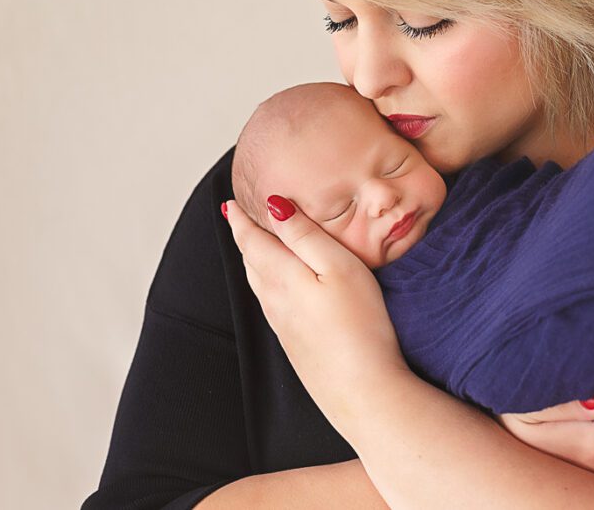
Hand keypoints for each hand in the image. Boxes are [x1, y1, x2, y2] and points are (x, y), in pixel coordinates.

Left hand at [223, 197, 410, 430]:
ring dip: (252, 260)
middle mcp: (274, 301)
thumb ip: (305, 235)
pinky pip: (269, 303)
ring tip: (253, 246)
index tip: (231, 202)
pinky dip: (264, 283)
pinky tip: (275, 287)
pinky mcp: (294, 343)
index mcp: (282, 277)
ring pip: (258, 284)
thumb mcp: (339, 267)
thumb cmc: (359, 327)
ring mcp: (282, 325)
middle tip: (239, 218)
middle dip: (244, 237)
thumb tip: (275, 206)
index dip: (242, 220)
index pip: (252, 240)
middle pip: (251, 261)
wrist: (362, 391)